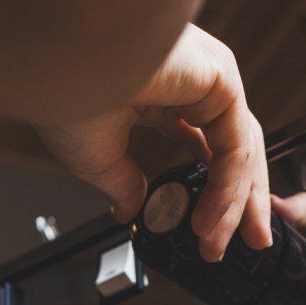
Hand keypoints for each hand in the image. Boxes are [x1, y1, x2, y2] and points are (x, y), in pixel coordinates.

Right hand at [35, 23, 269, 262]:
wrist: (58, 60)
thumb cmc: (65, 90)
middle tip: (246, 242)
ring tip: (218, 244)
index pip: (208, 144)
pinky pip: (235, 146)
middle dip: (243, 201)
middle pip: (236, 149)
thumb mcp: (100, 157)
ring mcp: (211, 76)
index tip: (209, 230)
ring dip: (236, 205)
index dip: (215, 190)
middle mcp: (195, 79)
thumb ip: (125, 184)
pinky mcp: (220, 79)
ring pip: (242, 149)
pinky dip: (227, 190)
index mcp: (167, 89)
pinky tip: (210, 219)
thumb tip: (128, 209)